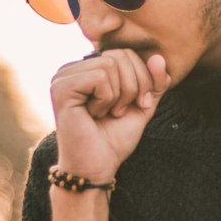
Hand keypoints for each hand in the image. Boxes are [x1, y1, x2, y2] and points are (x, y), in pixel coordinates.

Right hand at [50, 49, 169, 182]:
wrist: (96, 167)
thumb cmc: (114, 140)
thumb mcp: (142, 105)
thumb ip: (154, 81)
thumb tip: (159, 56)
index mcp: (87, 69)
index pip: (125, 53)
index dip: (143, 78)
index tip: (138, 104)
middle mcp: (72, 69)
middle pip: (120, 55)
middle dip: (134, 86)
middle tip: (121, 112)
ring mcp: (63, 77)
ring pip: (110, 64)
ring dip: (119, 95)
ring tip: (107, 113)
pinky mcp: (61, 88)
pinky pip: (100, 76)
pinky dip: (107, 99)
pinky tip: (94, 114)